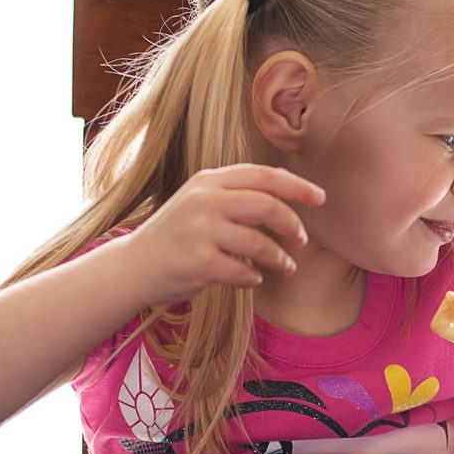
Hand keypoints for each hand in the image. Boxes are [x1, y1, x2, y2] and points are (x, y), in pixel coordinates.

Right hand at [121, 165, 325, 305]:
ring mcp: (199, 231)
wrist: (133, 267)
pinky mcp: (198, 262)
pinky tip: (252, 278)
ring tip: (287, 267)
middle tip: (303, 240)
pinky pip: (244, 271)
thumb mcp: (201, 202)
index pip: (262, 175)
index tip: (320, 198)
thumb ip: (237, 194)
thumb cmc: (177, 236)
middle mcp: (203, 201)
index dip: (296, 186)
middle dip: (292, 224)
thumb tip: (292, 194)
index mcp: (207, 181)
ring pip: (259, 242)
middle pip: (266, 205)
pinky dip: (254, 277)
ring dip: (279, 258)